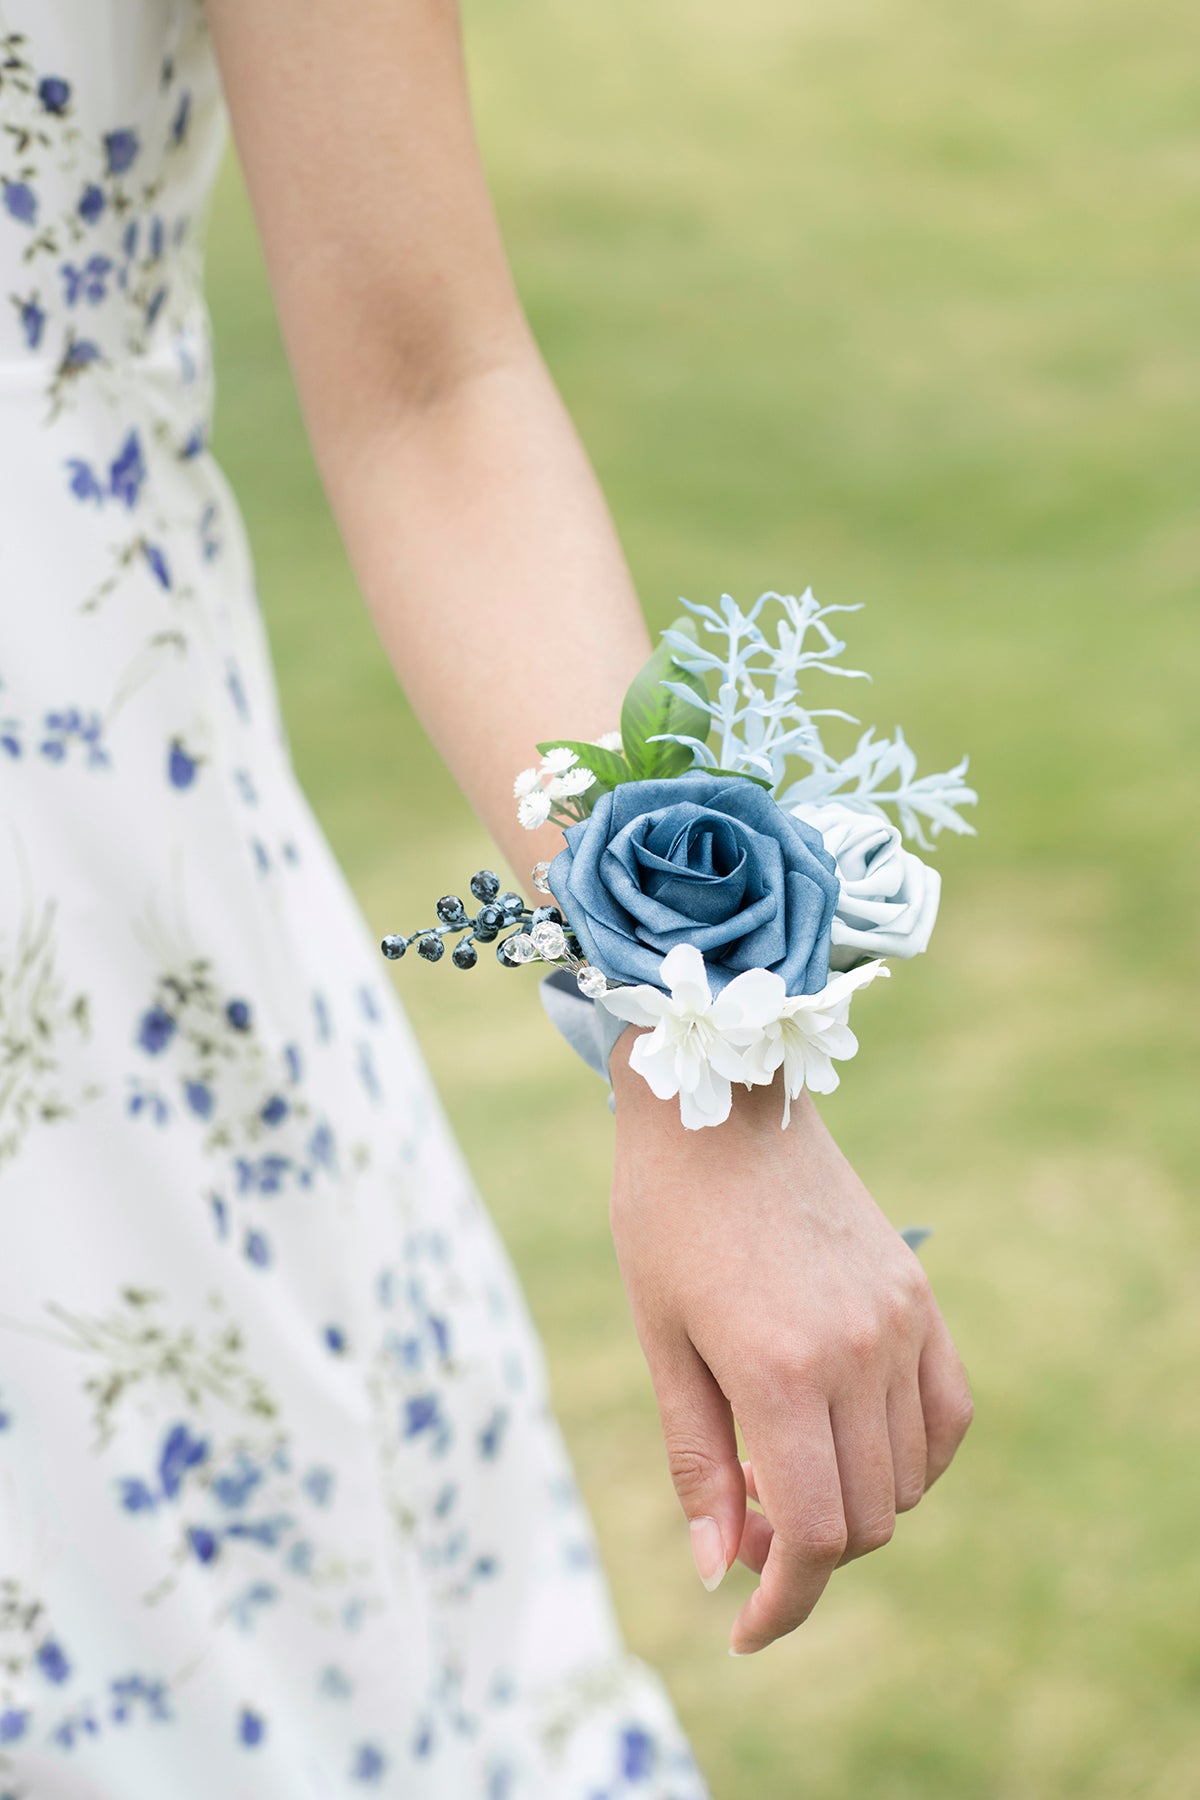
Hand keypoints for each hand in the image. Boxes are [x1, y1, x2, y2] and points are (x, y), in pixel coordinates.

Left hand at [608, 1032, 972, 1655]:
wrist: (718, 1109)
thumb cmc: (664, 1220)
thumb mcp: (660, 1342)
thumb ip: (696, 1461)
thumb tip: (720, 1569)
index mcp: (777, 1372)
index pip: (814, 1537)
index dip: (784, 1602)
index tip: (747, 1626)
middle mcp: (855, 1354)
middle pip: (866, 1518)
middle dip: (807, 1555)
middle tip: (745, 1523)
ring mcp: (898, 1323)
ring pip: (910, 1477)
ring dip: (857, 1505)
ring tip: (788, 1468)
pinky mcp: (918, 1296)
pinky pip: (948, 1413)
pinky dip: (914, 1455)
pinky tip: (856, 1441)